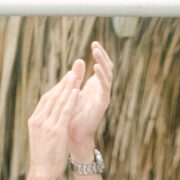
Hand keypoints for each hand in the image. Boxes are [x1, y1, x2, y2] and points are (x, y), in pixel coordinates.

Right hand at [26, 70, 79, 179]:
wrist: (42, 172)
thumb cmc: (44, 159)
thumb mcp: (42, 139)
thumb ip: (46, 127)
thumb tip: (52, 121)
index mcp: (34, 120)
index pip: (46, 100)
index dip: (56, 89)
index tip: (65, 82)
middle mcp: (38, 120)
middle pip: (51, 96)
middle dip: (62, 84)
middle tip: (72, 72)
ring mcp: (46, 125)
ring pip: (58, 101)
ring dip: (67, 87)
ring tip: (75, 76)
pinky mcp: (55, 131)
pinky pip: (64, 112)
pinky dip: (70, 100)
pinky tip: (76, 92)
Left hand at [68, 41, 112, 158]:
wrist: (72, 136)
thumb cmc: (71, 116)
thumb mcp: (72, 91)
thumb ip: (76, 76)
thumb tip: (78, 60)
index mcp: (95, 86)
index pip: (101, 66)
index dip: (100, 55)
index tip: (94, 43)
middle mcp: (101, 90)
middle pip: (107, 68)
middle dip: (102, 56)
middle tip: (95, 44)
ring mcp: (103, 96)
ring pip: (108, 75)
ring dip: (102, 62)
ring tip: (96, 51)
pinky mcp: (102, 104)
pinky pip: (105, 87)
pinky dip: (102, 77)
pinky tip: (96, 67)